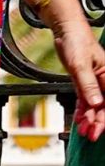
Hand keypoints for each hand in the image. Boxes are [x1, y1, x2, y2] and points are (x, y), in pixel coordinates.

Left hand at [54, 20, 104, 139]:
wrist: (65, 30)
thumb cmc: (77, 41)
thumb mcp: (80, 64)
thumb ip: (88, 84)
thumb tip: (96, 103)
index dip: (104, 118)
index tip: (98, 129)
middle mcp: (104, 82)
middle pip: (103, 107)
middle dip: (97, 122)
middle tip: (90, 135)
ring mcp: (94, 83)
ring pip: (94, 106)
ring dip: (89, 119)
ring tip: (83, 131)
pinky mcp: (83, 82)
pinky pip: (84, 100)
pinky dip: (82, 110)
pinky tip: (79, 121)